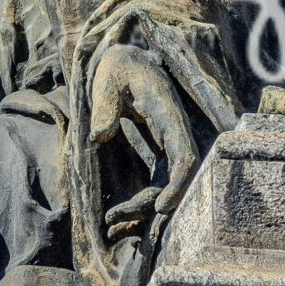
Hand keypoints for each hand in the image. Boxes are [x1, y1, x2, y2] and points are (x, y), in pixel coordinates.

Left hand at [89, 46, 199, 236]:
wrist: (125, 63)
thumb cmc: (118, 69)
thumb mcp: (108, 80)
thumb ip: (104, 106)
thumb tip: (99, 135)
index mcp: (169, 116)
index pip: (185, 155)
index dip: (179, 184)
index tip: (162, 207)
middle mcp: (174, 135)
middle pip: (177, 179)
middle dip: (152, 204)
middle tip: (116, 218)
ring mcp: (168, 147)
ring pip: (166, 187)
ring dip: (143, 208)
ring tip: (111, 222)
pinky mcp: (159, 155)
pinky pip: (157, 185)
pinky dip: (141, 202)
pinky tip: (116, 216)